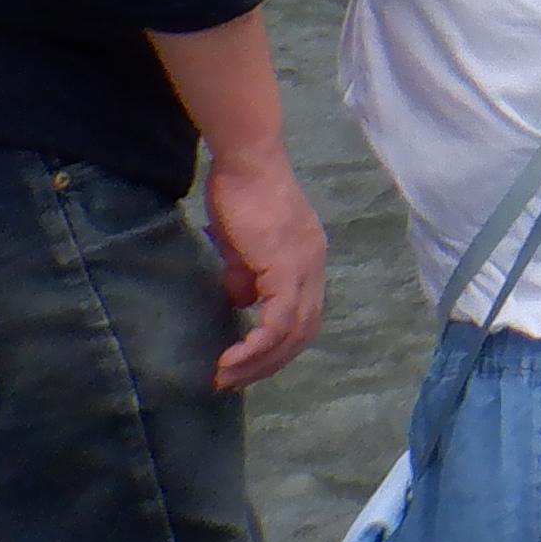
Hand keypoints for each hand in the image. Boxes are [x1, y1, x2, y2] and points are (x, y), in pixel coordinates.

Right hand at [201, 147, 326, 389]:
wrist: (246, 160)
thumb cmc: (239, 194)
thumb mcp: (241, 244)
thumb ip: (245, 274)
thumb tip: (242, 302)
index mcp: (307, 260)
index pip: (302, 316)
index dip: (275, 346)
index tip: (242, 364)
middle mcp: (314, 266)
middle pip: (303, 332)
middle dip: (267, 364)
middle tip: (232, 381)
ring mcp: (305, 266)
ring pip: (293, 332)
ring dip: (259, 361)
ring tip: (226, 377)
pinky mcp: (287, 266)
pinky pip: (279, 319)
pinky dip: (257, 345)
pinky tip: (232, 358)